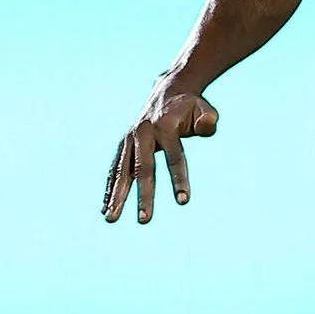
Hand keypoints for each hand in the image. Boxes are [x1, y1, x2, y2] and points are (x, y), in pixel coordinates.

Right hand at [102, 87, 219, 224]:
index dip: (179, 179)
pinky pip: (115, 170)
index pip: (175, 157)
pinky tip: (106, 207)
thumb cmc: (190, 107)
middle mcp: (143, 134)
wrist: (167, 93)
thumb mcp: (204, 109)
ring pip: (122, 171)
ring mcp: (129, 140)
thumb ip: (207, 120)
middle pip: (143, 169)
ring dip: (117, 196)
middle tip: (144, 220)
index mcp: (165, 127)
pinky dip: (110, 188)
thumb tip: (206, 127)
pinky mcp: (123, 146)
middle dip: (144, 195)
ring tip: (111, 219)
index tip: (183, 201)